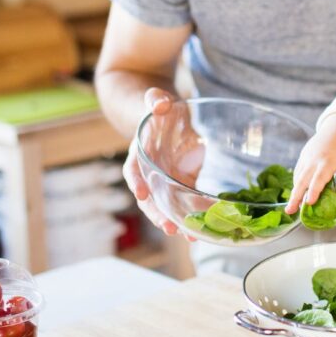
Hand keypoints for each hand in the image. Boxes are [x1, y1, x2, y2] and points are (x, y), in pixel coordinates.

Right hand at [123, 88, 201, 236]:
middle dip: (157, 213)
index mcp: (140, 152)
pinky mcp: (181, 181)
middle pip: (148, 196)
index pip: (133, 169)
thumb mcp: (156, 99)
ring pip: (165, 205)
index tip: (141, 194)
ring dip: (175, 221)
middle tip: (169, 227)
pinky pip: (184, 200)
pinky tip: (202, 229)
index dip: (136, 181)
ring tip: (188, 237)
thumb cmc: (157, 106)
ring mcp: (164, 179)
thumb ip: (155, 99)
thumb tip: (159, 103)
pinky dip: (191, 213)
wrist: (162, 113)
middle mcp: (149, 170)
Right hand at [287, 113, 335, 213]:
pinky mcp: (302, 158)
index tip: (309, 202)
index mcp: (329, 161)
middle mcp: (314, 160)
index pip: (319, 178)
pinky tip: (295, 197)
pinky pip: (297, 174)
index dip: (314, 190)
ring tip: (290, 210)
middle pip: (303, 180)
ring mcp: (306, 159)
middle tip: (289, 212)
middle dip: (296, 196)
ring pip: (298, 178)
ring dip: (294, 194)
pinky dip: (296, 185)